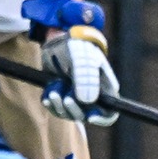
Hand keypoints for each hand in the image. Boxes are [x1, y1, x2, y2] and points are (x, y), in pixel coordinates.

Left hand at [22, 0, 117, 125]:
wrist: (59, 39)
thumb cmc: (77, 46)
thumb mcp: (82, 60)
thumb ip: (86, 79)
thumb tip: (88, 102)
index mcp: (105, 88)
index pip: (110, 113)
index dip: (101, 118)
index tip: (89, 116)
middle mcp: (92, 95)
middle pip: (87, 116)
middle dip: (74, 110)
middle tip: (64, 98)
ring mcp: (76, 96)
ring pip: (70, 113)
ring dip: (60, 106)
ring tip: (53, 92)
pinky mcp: (62, 94)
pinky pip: (57, 108)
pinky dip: (52, 104)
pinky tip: (47, 96)